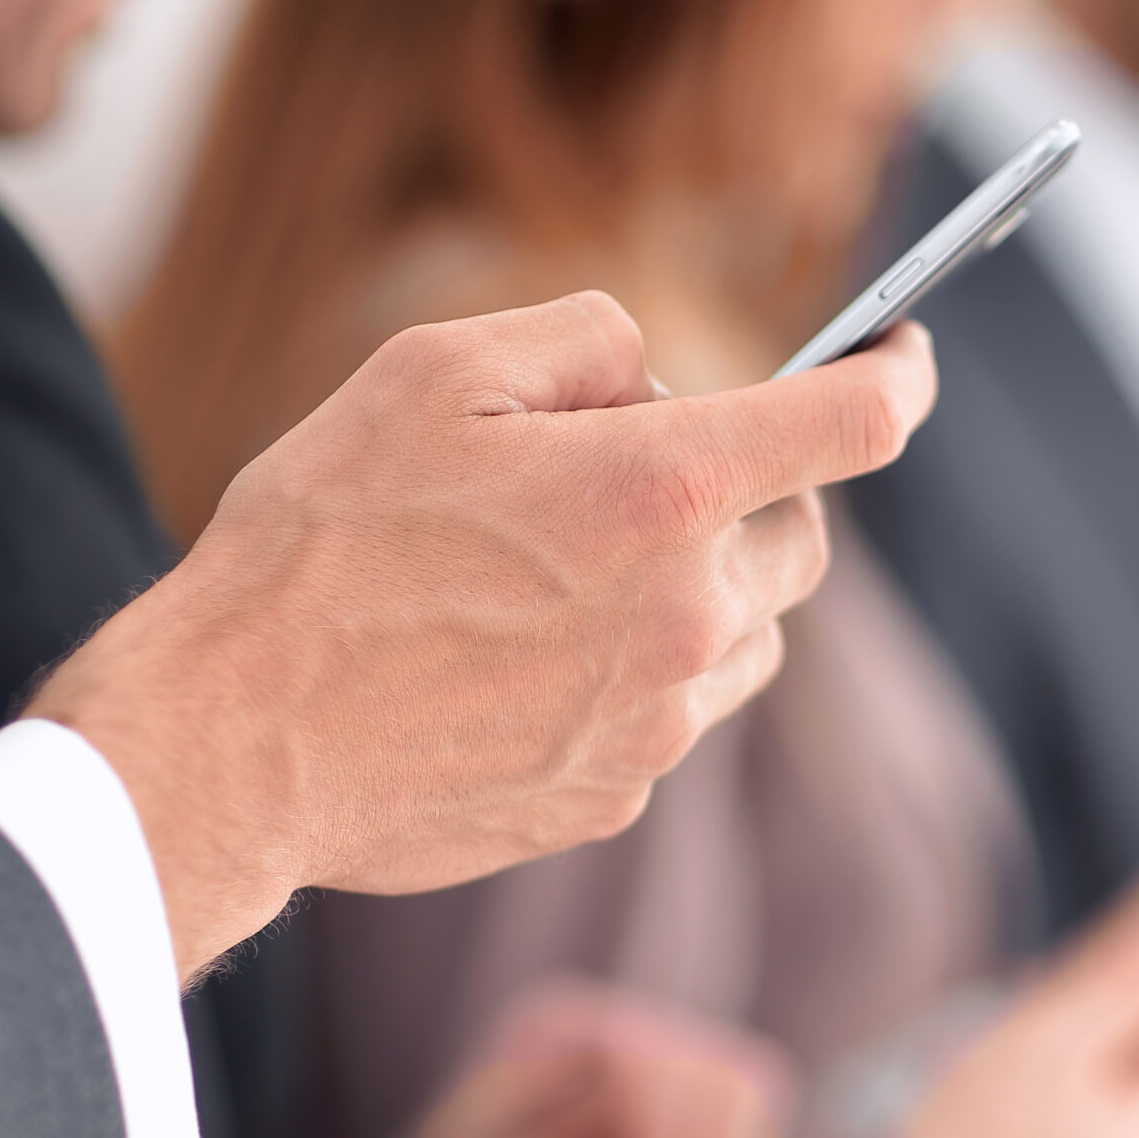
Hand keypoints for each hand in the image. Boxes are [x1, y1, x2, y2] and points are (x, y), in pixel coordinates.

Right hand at [30, 295, 936, 979]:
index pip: (851, 424)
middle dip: (758, 491)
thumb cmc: (319, 540)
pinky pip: (673, 716)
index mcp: (658, 492)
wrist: (233, 739)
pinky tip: (523, 658)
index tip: (905, 355)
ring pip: (748, 637)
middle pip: (803, 540)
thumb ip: (585, 340)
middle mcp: (686, 615)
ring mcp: (658, 723)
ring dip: (701, 589)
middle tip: (651, 469)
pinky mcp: (613, 796)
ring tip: (569, 571)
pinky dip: (637, 672)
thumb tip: (662, 376)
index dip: (897, 375)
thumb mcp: (432, 371)